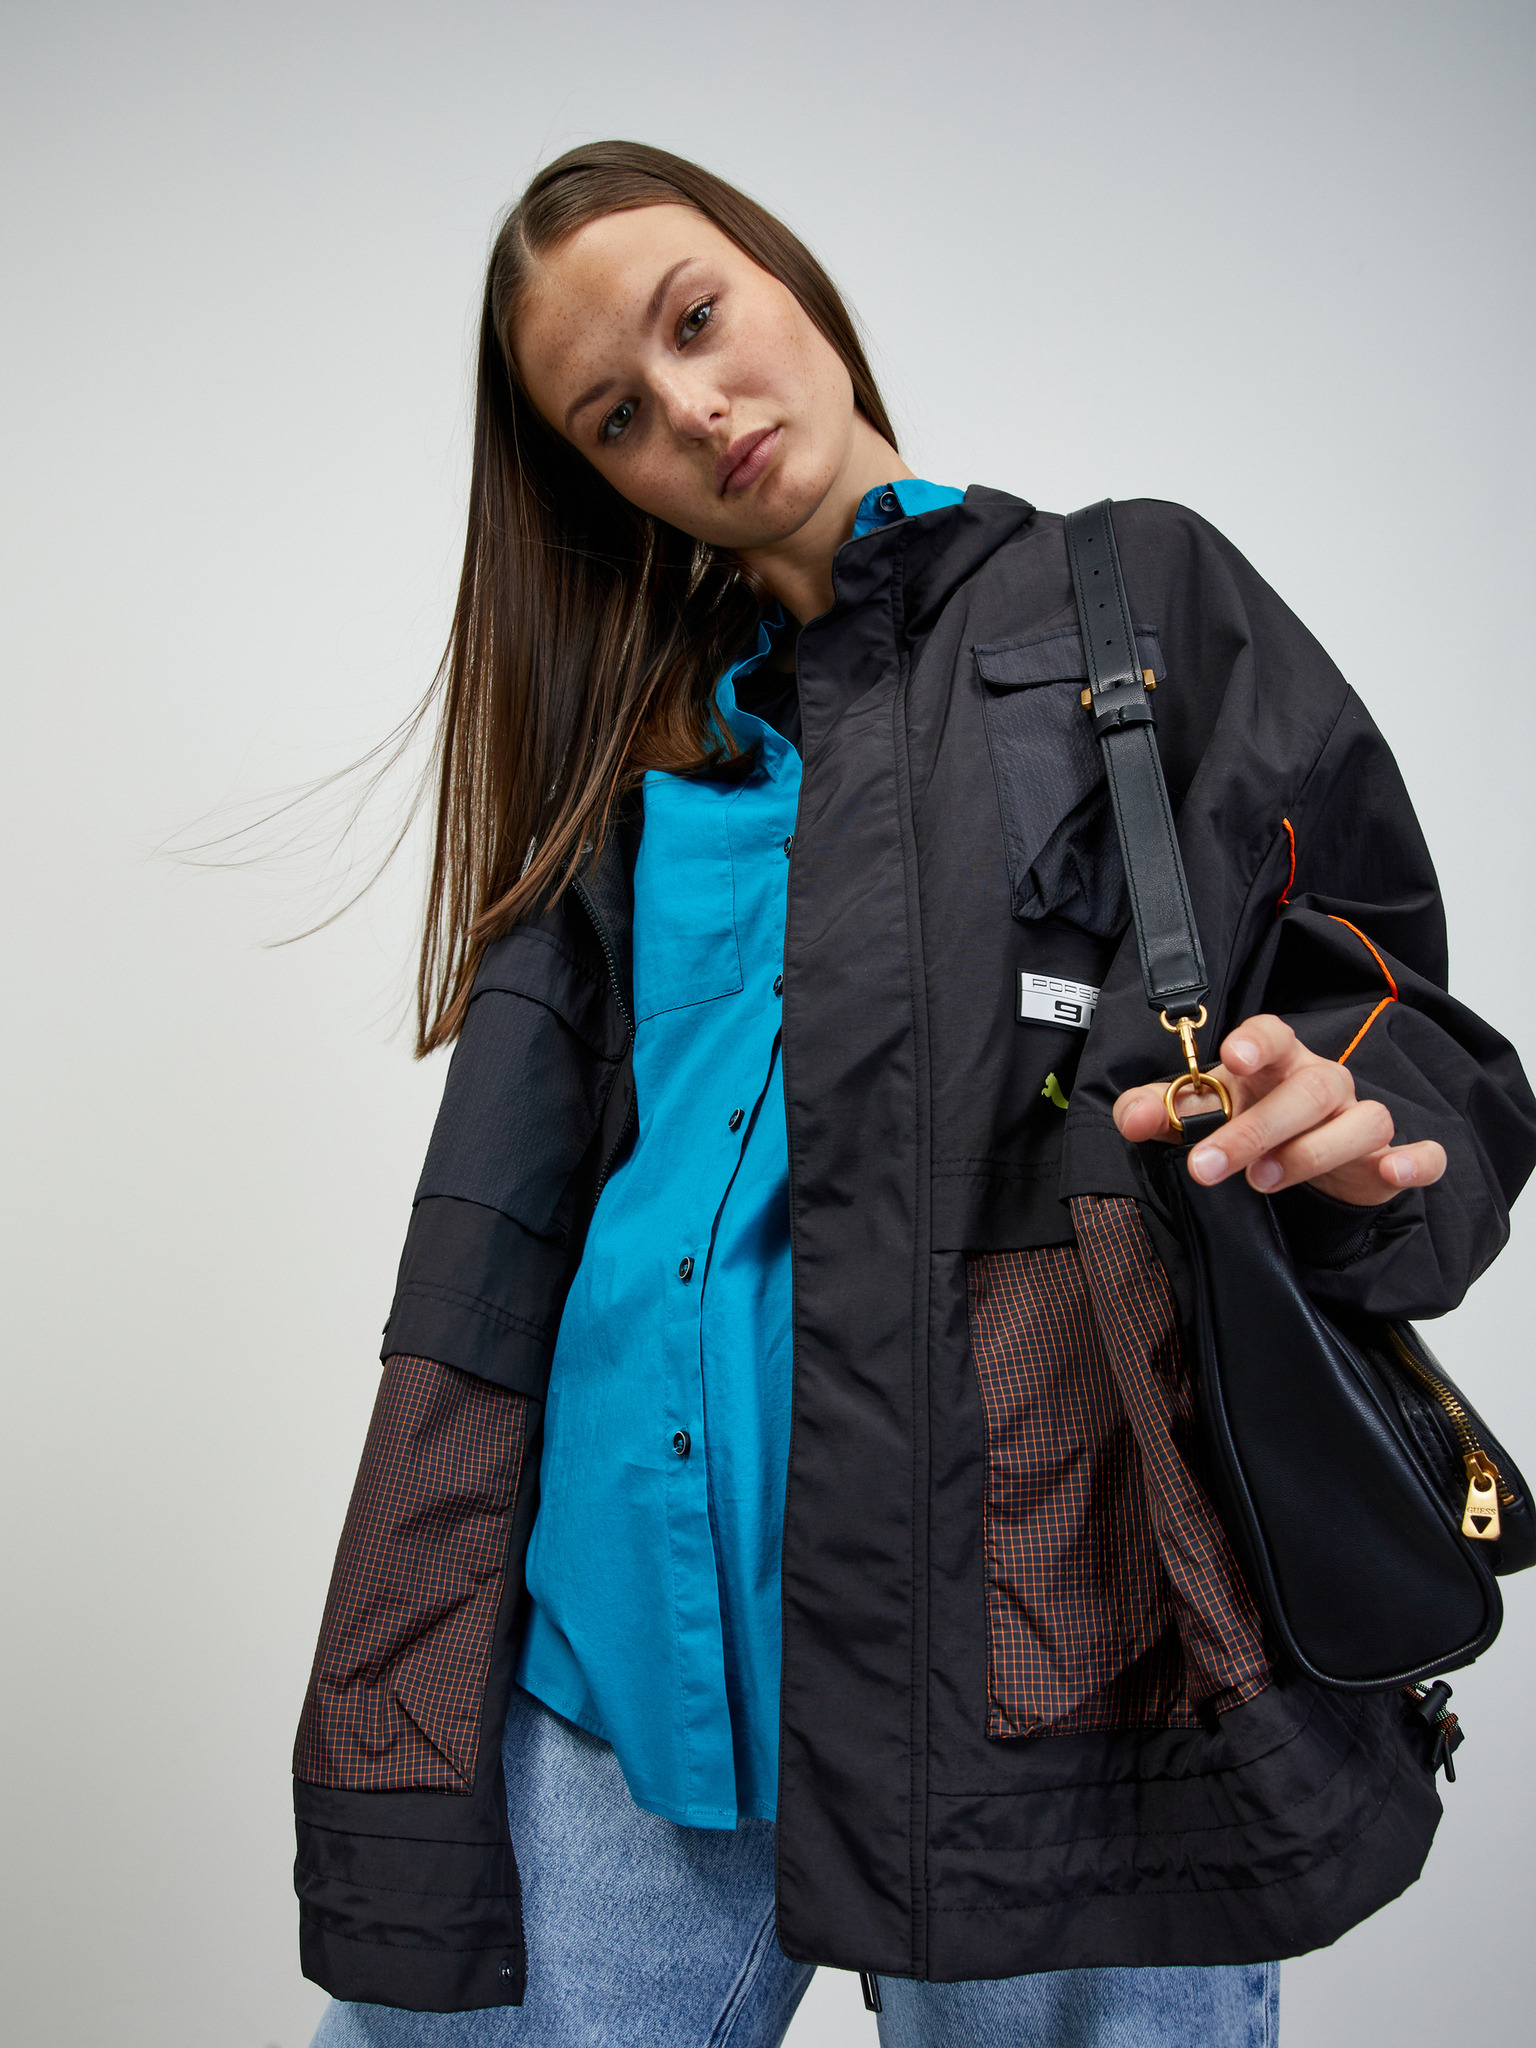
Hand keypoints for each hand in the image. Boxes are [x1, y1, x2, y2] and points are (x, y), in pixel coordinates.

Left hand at [1112, 1012, 1446, 1205]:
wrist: (1296, 1157)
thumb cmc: (1244, 1119)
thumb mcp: (1197, 1114)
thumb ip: (1158, 1111)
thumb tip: (1129, 1119)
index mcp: (1276, 1061)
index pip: (1274, 1035)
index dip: (1256, 1041)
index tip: (1233, 1056)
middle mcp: (1324, 1083)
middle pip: (1309, 1090)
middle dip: (1257, 1128)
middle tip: (1208, 1166)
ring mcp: (1360, 1119)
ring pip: (1362, 1121)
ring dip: (1313, 1152)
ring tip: (1262, 1181)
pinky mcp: (1389, 1158)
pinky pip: (1421, 1152)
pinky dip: (1415, 1160)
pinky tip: (1394, 1172)